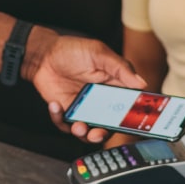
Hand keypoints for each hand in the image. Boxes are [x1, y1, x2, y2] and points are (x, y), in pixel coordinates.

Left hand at [26, 32, 144, 143]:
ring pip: (88, 131)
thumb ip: (120, 68)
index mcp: (115, 86)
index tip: (129, 124)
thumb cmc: (72, 50)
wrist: (43, 55)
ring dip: (83, 133)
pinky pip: (66, 125)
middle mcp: (101, 100)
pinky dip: (60, 119)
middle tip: (97, 133)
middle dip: (104, 133)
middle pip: (109, 125)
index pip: (129, 105)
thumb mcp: (99, 53)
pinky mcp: (67, 112)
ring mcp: (84, 108)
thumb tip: (142, 83)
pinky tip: (55, 105)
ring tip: (77, 125)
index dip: (132, 117)